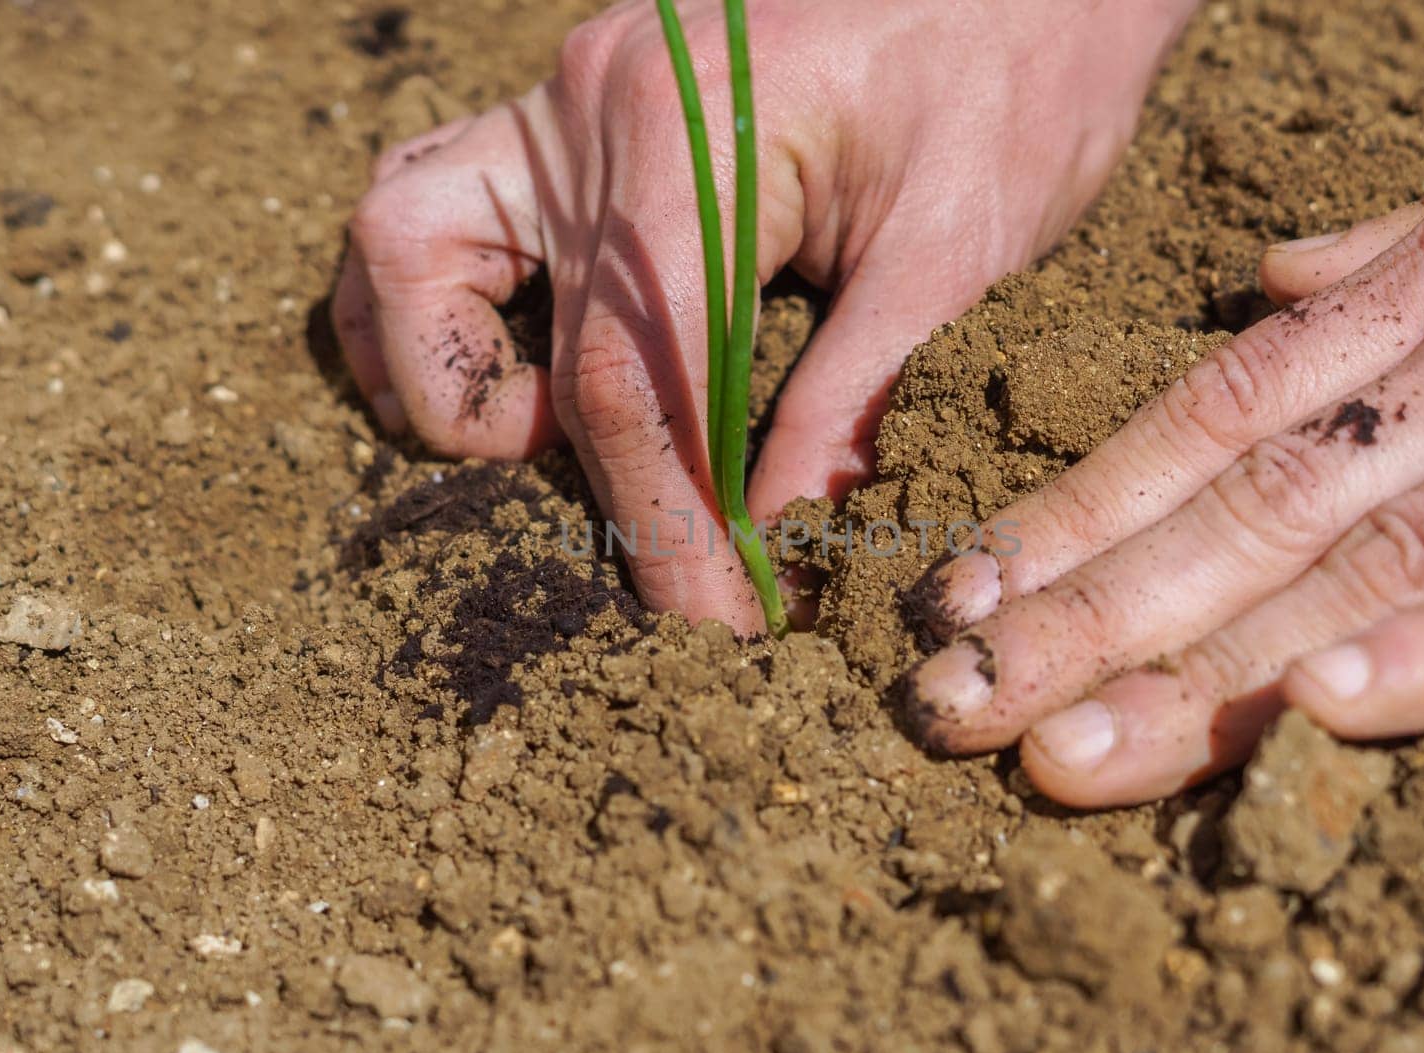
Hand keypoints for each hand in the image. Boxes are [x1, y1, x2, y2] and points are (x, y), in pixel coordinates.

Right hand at [332, 0, 1196, 631]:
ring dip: (446, 380)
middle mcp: (592, 107)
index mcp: (686, 135)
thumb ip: (859, 385)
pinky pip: (448, 206)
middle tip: (687, 583)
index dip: (666, 523)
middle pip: (528, 342)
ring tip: (558, 468)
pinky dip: (452, 307)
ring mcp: (570, 101)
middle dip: (607, 493)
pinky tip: (529, 381)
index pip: (634, 377)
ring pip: (405, 245)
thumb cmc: (1018, 62)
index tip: (722, 619)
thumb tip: (777, 527)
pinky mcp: (581, 117)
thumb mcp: (961, 237)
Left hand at [905, 79, 1423, 807]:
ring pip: (1345, 570)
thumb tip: (1282, 290)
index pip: (1191, 431)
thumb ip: (1387, 259)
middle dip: (1082, 629)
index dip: (1066, 518)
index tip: (954, 596)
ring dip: (1200, 677)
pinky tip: (1314, 713)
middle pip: (1230, 525)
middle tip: (947, 711)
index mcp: (1398, 319)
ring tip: (1061, 759)